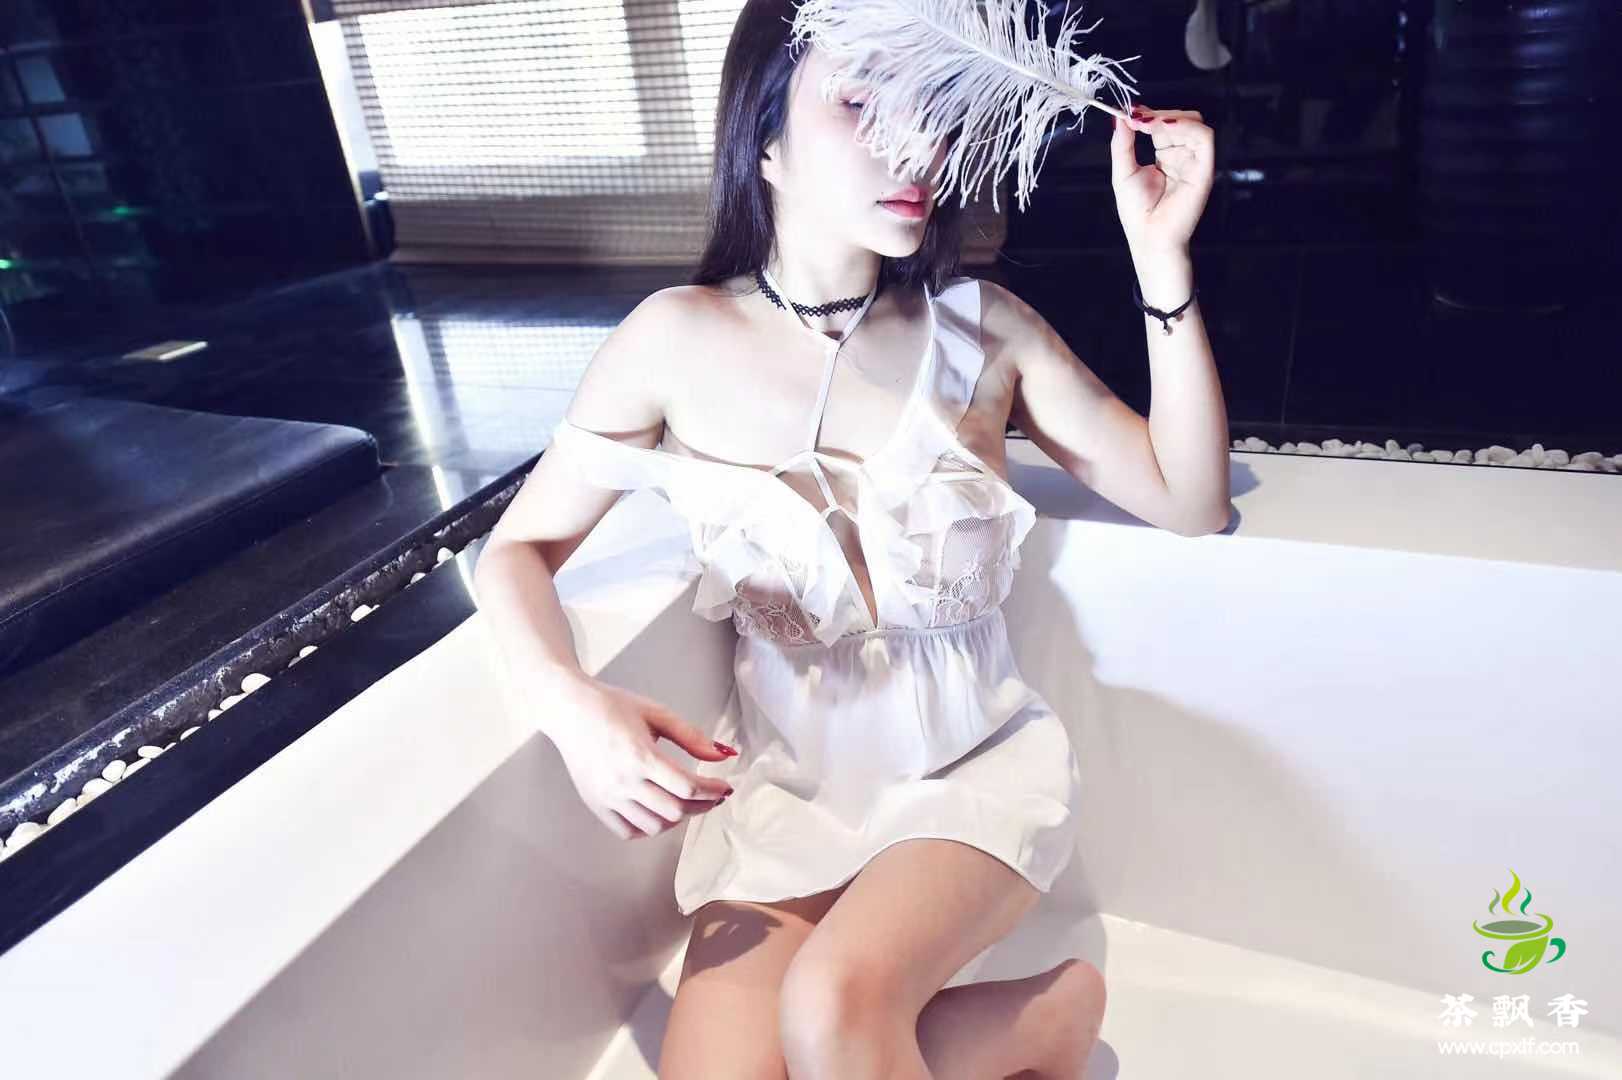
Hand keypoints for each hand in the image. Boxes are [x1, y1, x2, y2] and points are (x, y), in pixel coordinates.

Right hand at [548, 677, 737, 839]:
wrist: (569, 710)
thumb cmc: (612, 706)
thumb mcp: (656, 713)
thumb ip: (691, 736)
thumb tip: (722, 755)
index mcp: (641, 756)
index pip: (688, 787)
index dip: (713, 790)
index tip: (724, 787)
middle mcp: (624, 781)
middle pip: (675, 810)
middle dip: (702, 805)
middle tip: (712, 795)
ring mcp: (608, 797)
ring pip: (654, 826)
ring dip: (677, 818)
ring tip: (686, 802)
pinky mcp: (596, 804)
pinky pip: (628, 832)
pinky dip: (648, 828)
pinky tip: (658, 812)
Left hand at [1110, 105, 1214, 254]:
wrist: (1149, 237)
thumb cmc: (1137, 212)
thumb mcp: (1123, 171)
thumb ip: (1122, 143)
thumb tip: (1120, 117)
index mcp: (1166, 157)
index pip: (1164, 125)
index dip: (1149, 115)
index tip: (1130, 113)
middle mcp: (1183, 157)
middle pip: (1181, 120)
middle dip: (1158, 114)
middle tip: (1137, 118)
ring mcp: (1195, 162)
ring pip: (1194, 123)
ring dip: (1170, 117)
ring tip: (1147, 123)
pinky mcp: (1204, 169)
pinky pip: (1204, 137)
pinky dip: (1185, 126)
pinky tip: (1164, 127)